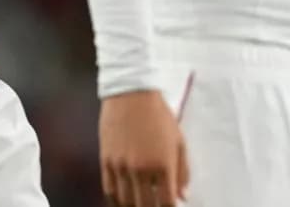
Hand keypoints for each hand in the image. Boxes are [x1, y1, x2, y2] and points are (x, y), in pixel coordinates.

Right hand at [99, 89, 188, 206]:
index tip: (170, 206)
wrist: (131, 94)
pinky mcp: (106, 162)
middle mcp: (141, 169)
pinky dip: (117, 201)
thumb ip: (183, 171)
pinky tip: (124, 201)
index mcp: (163, 164)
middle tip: (155, 206)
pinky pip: (110, 191)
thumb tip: (183, 196)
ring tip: (141, 205)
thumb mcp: (179, 141)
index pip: (166, 201)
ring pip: (126, 202)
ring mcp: (121, 167)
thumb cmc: (160, 115)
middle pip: (146, 206)